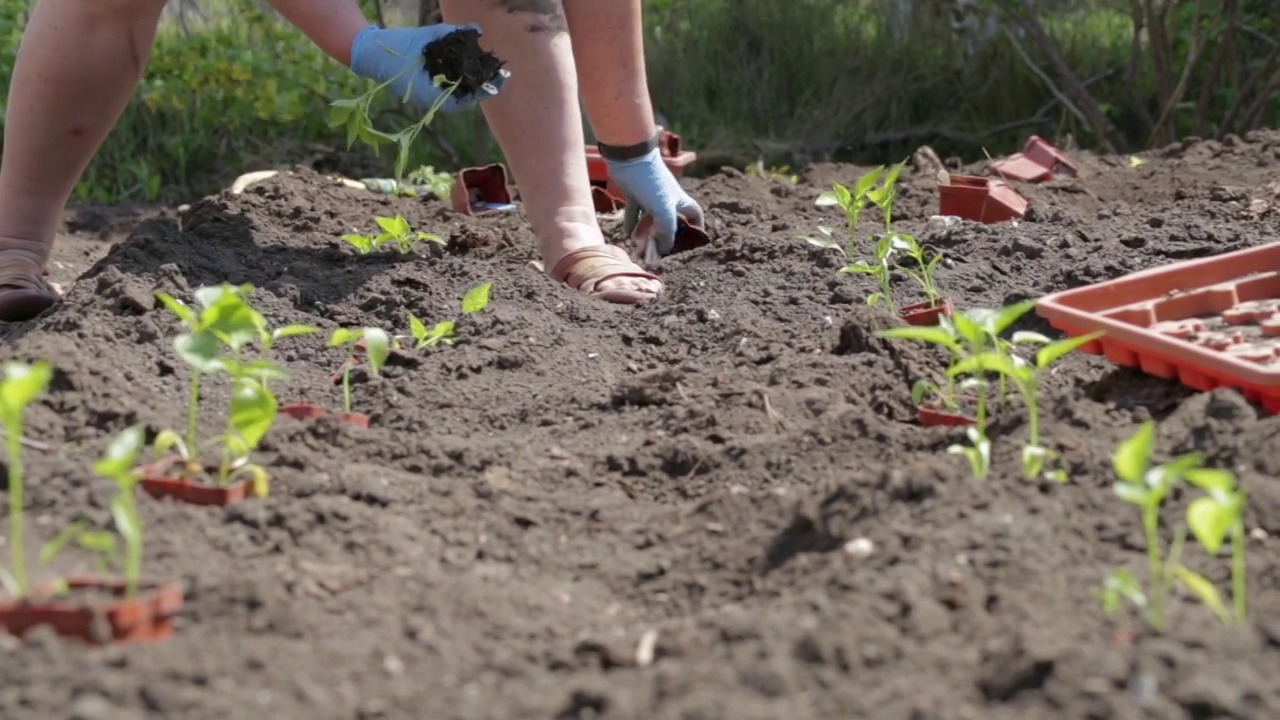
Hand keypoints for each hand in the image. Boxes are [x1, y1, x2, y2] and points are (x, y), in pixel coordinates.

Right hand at [350, 24, 504, 113]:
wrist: (370, 52)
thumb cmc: (396, 46)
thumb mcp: (427, 36)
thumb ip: (453, 34)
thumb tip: (478, 31)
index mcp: (431, 95)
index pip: (464, 101)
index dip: (483, 91)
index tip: (497, 79)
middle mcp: (431, 100)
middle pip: (463, 99)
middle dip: (481, 86)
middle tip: (497, 73)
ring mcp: (427, 96)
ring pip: (456, 95)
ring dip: (472, 83)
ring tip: (486, 70)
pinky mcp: (425, 89)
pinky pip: (447, 89)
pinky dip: (459, 79)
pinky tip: (468, 67)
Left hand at [607, 148, 704, 260]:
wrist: (630, 157)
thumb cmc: (652, 183)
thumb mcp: (663, 211)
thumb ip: (666, 232)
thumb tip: (664, 250)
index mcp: (679, 201)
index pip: (694, 215)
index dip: (697, 227)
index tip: (692, 242)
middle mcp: (666, 199)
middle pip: (669, 221)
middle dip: (664, 237)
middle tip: (657, 252)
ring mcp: (650, 196)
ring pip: (650, 218)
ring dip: (645, 233)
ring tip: (639, 247)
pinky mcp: (634, 192)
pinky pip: (633, 212)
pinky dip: (630, 223)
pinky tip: (626, 234)